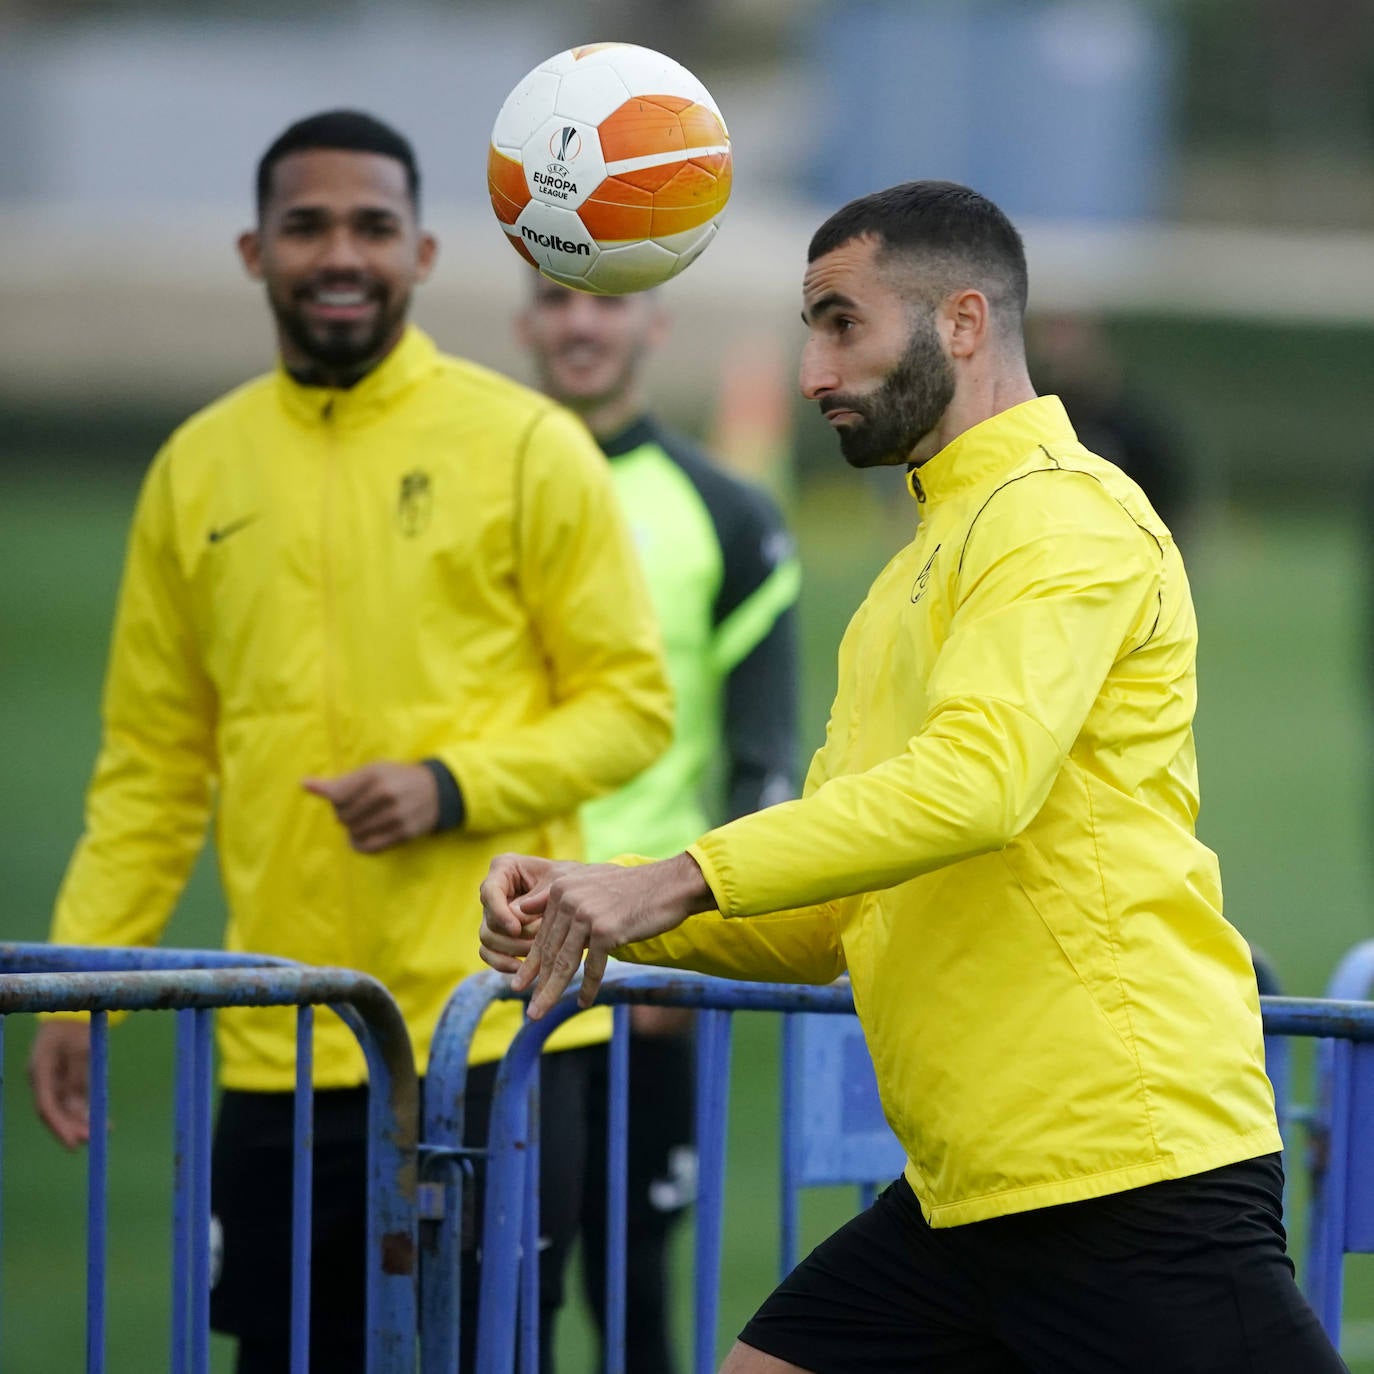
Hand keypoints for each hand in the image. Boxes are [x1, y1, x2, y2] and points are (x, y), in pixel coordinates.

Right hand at [29, 1020, 91, 1148]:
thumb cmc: (75, 1028)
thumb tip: (79, 1103)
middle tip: (90, 1140)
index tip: (73, 1143)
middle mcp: (44, 1081)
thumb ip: (79, 1074)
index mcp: (40, 1072)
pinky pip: (76, 1102)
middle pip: (55, 1112)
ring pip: (66, 1109)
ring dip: (82, 1123)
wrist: (73, 1014)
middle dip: (71, 1128)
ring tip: (102, 1133)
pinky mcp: (67, 1081)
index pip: (46, 1107)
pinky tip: (104, 1123)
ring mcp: (55, 1082)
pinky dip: (88, 1113)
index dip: (58, 1127)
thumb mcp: (81, 1047)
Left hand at [302, 762, 438, 852]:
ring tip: (361, 823)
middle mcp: (385, 794)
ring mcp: (396, 815)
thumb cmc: (396, 778)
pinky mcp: (404, 832)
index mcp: (375, 774)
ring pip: (355, 832)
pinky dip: (361, 844)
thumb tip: (303, 784)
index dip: (334, 801)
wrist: (437, 790)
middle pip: (343, 816)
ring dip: (353, 831)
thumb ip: (339, 781)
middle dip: (344, 816)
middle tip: (355, 811)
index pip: (336, 796)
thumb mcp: (372, 771)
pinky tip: (363, 837)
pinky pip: (370, 846)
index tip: (341, 800)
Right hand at [478, 853, 570, 973]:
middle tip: (538, 944)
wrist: (583, 894)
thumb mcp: (560, 883)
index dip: (500, 913)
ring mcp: (494, 913)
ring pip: (488, 939)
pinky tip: (521, 969)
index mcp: (504, 868)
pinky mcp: (498, 934)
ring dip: (512, 950)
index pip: (490, 892)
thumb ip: (538, 900)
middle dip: (513, 937)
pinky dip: (502, 963)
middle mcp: (494, 890)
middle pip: (489, 920)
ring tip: (538, 955)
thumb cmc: (573, 880)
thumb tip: (516, 924)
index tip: (516, 929)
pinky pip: (489, 953)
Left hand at [510, 852, 711, 1018]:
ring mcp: (586, 914)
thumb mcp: (590, 883)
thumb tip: (523, 909)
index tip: (519, 984)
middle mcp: (569, 898)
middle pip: (550, 950)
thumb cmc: (632, 887)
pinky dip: (588, 987)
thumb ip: (558, 897)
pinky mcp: (605, 930)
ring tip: (538, 1013)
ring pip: (564, 963)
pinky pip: (593, 967)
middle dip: (537, 983)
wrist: (670, 885)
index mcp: (561, 888)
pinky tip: (583, 1002)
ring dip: (550, 992)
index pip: (543, 934)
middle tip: (527, 1007)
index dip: (531, 963)